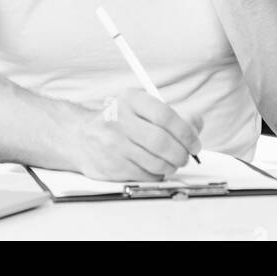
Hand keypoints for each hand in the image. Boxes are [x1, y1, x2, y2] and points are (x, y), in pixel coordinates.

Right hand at [73, 90, 202, 180]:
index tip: (194, 143)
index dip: (186, 133)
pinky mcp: (111, 166)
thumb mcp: (140, 108)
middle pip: (162, 142)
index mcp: (130, 100)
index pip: (166, 116)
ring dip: (171, 166)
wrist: (80, 137)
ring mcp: (113, 144)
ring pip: (156, 162)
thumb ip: (172, 114)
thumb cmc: (117, 122)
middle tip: (185, 157)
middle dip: (181, 154)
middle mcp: (119, 120)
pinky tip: (154, 169)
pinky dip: (157, 175)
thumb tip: (197, 125)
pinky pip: (145, 176)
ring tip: (171, 163)